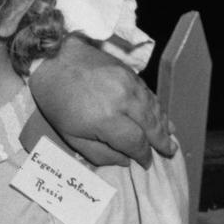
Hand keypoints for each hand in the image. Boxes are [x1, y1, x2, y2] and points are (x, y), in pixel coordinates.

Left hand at [29, 37, 173, 167]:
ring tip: (170, 137)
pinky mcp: (129, 72)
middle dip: (161, 141)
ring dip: (163, 124)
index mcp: (106, 119)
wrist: (53, 59)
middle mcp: (123, 100)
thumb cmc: (57, 101)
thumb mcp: (71, 137)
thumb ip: (100, 154)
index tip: (147, 163)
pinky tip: (160, 115)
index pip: (136, 143)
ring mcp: (128, 83)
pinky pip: (148, 93)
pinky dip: (156, 106)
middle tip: (171, 151)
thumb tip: (125, 161)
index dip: (144, 155)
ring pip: (153, 108)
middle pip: (151, 125)